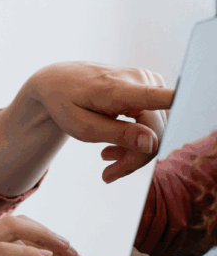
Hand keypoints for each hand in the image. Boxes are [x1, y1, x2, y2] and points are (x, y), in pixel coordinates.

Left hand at [16, 62, 170, 181]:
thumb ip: (118, 135)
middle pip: (157, 130)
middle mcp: (139, 81)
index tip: (205, 108)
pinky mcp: (147, 87)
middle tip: (109, 175)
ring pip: (156, 128)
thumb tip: (152, 143)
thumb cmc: (63, 103)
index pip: (162, 97)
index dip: (185, 106)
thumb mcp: (81, 127)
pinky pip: (152, 119)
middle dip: (136, 158)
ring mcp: (146, 82)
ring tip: (107, 162)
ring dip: (134, 151)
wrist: (54, 81)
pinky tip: (113, 151)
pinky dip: (136, 138)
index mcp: (119, 90)